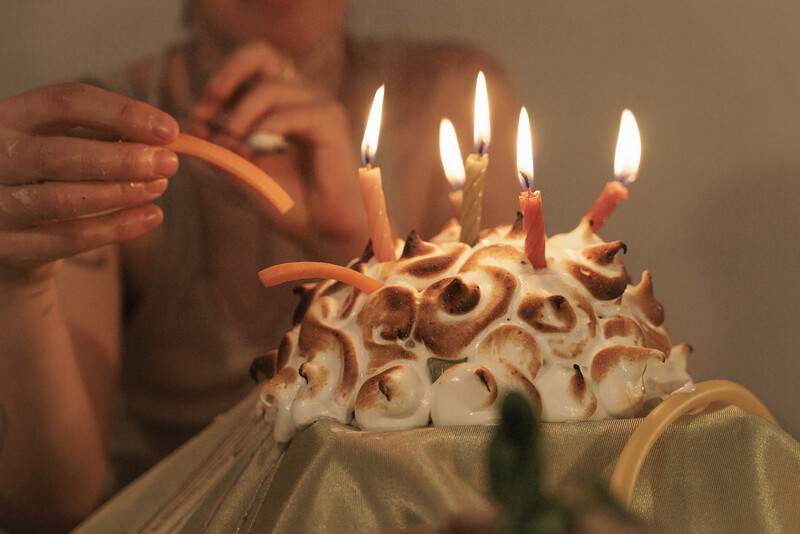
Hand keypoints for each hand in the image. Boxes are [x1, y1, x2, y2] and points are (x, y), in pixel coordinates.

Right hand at [0, 83, 178, 283]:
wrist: (3, 231)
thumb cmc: (41, 175)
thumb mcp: (58, 141)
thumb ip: (99, 133)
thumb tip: (160, 135)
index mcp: (6, 117)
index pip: (64, 102)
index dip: (122, 113)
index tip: (168, 130)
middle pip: (60, 155)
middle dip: (123, 160)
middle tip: (169, 163)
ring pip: (64, 200)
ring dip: (122, 193)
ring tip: (159, 186)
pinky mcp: (7, 246)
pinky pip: (70, 239)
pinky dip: (118, 228)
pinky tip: (151, 216)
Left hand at [190, 42, 366, 253]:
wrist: (321, 230)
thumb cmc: (286, 201)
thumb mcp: (240, 170)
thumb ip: (216, 146)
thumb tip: (188, 120)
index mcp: (281, 101)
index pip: (252, 62)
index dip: (222, 78)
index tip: (200, 115)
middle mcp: (301, 96)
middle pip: (261, 54)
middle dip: (228, 73)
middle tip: (209, 100)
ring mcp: (318, 104)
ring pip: (268, 88)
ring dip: (240, 118)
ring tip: (234, 149)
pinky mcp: (330, 120)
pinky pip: (287, 113)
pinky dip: (265, 131)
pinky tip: (258, 152)